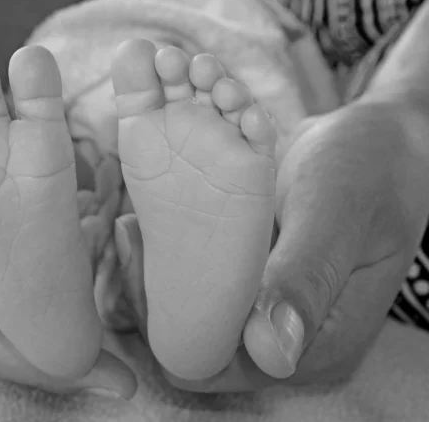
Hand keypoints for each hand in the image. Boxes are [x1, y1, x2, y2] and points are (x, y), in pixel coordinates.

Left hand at [130, 99, 428, 390]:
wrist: (377, 142)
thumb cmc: (369, 171)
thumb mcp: (337, 214)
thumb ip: (307, 280)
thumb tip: (273, 352)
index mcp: (316, 340)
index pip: (217, 366)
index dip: (170, 331)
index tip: (142, 270)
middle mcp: (286, 334)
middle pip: (196, 342)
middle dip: (153, 299)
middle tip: (131, 238)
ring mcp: (267, 304)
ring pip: (192, 313)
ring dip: (156, 277)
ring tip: (135, 227)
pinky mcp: (254, 277)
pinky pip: (202, 282)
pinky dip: (172, 258)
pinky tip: (154, 221)